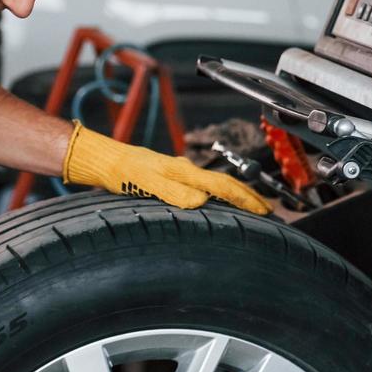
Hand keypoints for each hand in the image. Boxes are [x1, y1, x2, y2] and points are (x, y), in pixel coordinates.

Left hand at [62, 121, 271, 214]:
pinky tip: (216, 203)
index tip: (264, 210)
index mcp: (183, 171)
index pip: (223, 186)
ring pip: (215, 185)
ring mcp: (178, 173)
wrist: (103, 160)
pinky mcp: (170, 178)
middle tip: (268, 211)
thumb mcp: (144, 183)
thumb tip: (200, 201)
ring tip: (250, 207)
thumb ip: (172, 191)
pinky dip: (217, 196)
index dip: (245, 199)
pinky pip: (202, 187)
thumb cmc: (120, 171)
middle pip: (225, 183)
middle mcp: (185, 170)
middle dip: (248, 197)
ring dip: (235, 196)